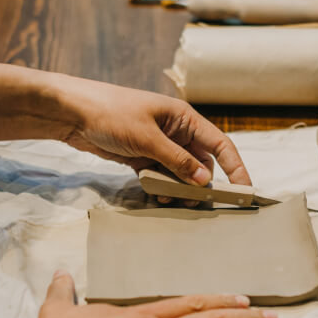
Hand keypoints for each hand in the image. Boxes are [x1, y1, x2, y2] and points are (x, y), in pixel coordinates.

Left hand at [58, 78, 251, 190]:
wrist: (72, 113)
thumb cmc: (111, 114)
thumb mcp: (147, 138)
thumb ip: (177, 161)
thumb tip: (204, 181)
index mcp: (184, 118)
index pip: (220, 145)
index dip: (236, 168)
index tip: (244, 191)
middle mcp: (176, 132)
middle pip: (201, 163)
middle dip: (202, 185)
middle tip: (197, 204)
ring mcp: (159, 145)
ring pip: (181, 173)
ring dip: (179, 188)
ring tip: (171, 200)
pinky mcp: (142, 157)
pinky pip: (161, 176)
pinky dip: (161, 187)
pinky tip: (156, 195)